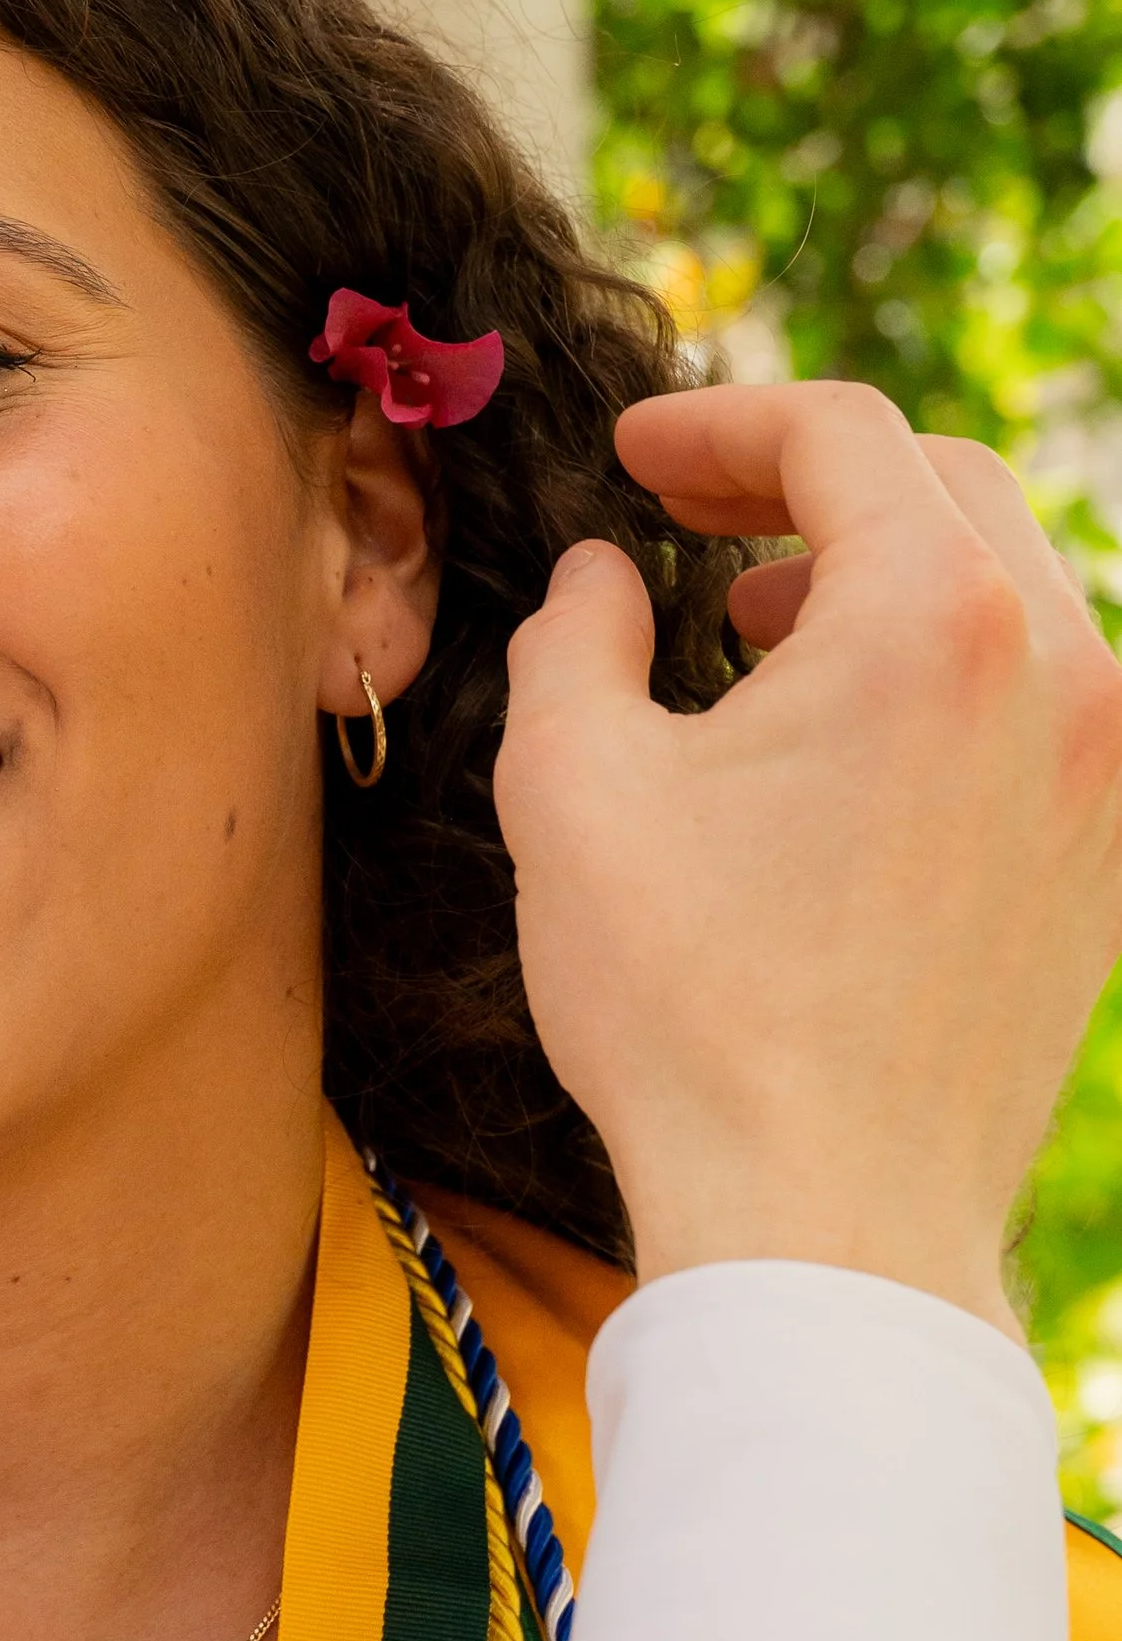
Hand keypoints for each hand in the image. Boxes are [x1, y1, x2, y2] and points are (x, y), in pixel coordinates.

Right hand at [495, 380, 1121, 1331]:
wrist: (825, 1218)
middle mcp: (1065, 668)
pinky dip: (939, 664)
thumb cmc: (689, 1004)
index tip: (631, 455)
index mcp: (935, 619)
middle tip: (686, 512)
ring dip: (875, 570)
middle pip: (942, 486)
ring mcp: (1108, 768)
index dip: (717, 421)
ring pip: (1005, 585)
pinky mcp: (1109, 855)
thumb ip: (577, 634)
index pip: (840, 433)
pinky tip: (837, 737)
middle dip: (802, 479)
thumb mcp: (571, 783)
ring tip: (753, 627)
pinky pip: (1039, 692)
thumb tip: (609, 575)